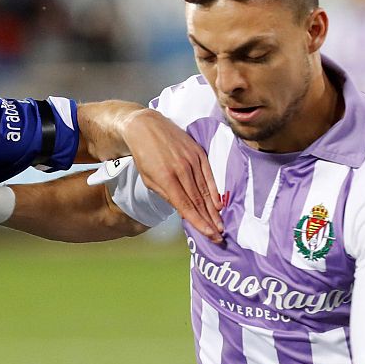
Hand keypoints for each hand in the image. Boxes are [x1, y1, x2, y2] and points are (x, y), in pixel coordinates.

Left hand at [123, 109, 224, 243]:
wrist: (146, 126)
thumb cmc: (144, 156)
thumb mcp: (149, 180)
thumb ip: (167, 195)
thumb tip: (184, 211)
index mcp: (167, 179)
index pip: (186, 206)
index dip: (199, 222)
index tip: (209, 235)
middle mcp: (182, 170)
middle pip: (199, 201)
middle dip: (210, 221)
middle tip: (219, 237)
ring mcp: (192, 160)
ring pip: (206, 190)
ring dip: (214, 210)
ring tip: (221, 225)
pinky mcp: (198, 152)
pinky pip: (209, 175)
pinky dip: (215, 190)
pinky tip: (219, 204)